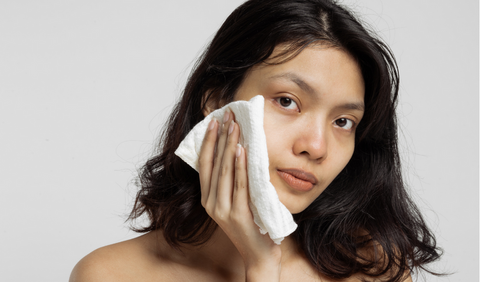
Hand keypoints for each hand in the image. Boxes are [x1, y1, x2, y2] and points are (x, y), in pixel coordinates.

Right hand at [198, 110, 281, 280]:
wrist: (258, 255)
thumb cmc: (251, 226)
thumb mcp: (238, 202)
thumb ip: (234, 182)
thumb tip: (238, 152)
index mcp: (208, 199)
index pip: (205, 164)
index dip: (208, 141)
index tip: (214, 120)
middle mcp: (211, 203)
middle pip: (214, 163)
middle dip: (220, 137)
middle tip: (227, 115)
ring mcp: (223, 210)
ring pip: (224, 171)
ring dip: (229, 146)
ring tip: (234, 126)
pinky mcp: (237, 215)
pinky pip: (239, 185)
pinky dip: (239, 166)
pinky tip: (241, 150)